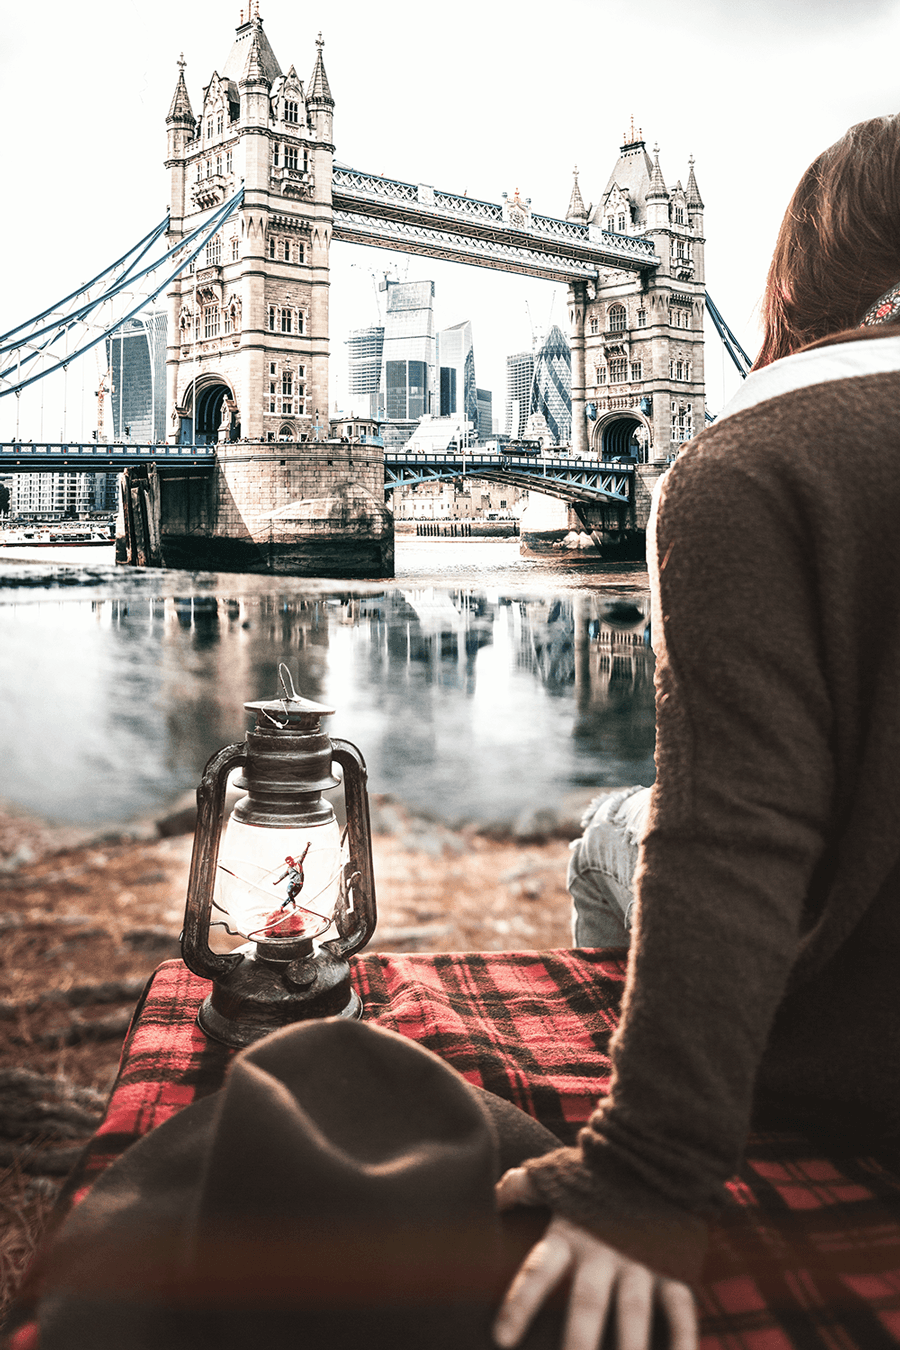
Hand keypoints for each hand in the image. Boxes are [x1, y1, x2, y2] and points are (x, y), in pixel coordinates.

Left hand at [493, 1168, 696, 1349]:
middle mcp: (603, 1252)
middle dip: (579, 1341)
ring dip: (629, 1348)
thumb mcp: (552, 1178)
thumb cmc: (590, 1178)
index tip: (502, 1339)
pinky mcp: (673, 1267)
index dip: (520, 1304)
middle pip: (588, 1303)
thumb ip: (519, 1188)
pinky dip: (684, 1340)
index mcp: (569, 1235)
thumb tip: (487, 1200)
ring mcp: (641, 1261)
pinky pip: (681, 1308)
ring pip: (634, 1312)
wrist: (649, 1154)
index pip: (539, 1271)